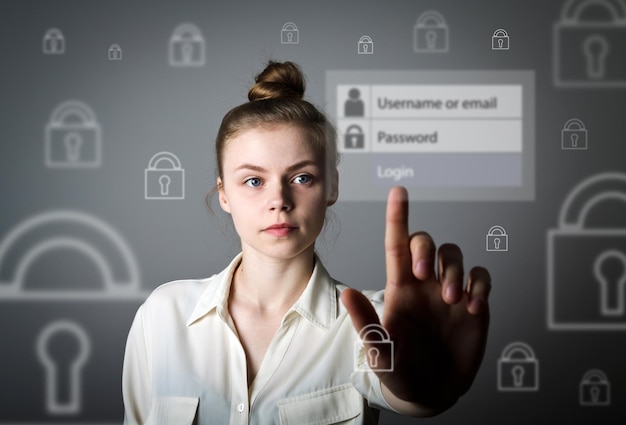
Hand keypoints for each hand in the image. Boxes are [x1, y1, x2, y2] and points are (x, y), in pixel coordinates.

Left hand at [341, 186, 490, 413]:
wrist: (430, 393)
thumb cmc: (399, 371)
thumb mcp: (379, 351)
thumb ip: (366, 323)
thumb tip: (346, 293)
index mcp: (399, 288)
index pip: (397, 245)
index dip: (398, 217)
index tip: (399, 192)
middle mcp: (424, 284)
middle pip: (427, 243)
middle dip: (427, 249)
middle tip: (425, 276)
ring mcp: (450, 292)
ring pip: (454, 255)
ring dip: (454, 271)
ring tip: (452, 300)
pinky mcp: (474, 304)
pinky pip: (481, 278)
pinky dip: (479, 285)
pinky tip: (472, 307)